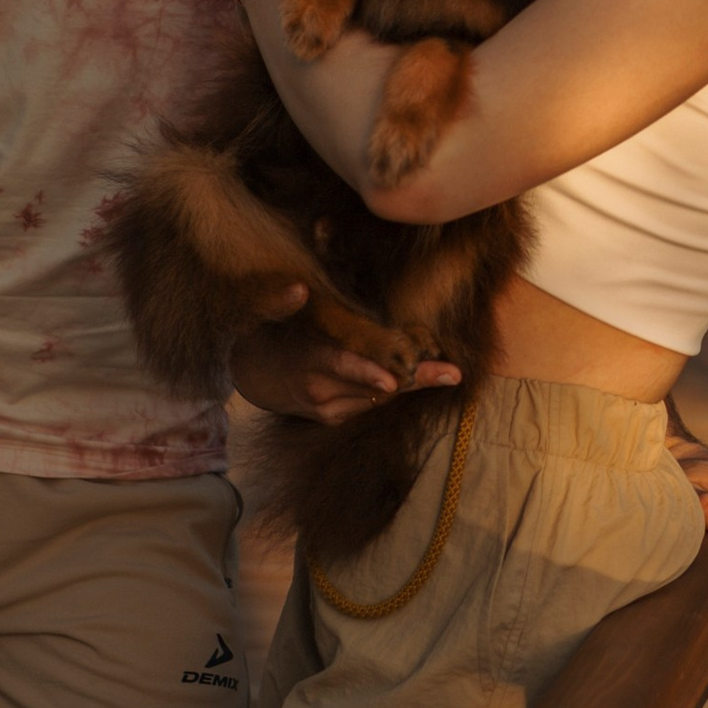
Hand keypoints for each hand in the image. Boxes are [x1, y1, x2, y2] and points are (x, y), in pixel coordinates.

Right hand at [228, 278, 462, 425]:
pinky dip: (389, 388)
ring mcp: (326, 408)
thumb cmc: (274, 332)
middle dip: (415, 378)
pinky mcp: (333, 418)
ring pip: (377, 396)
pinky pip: (370, 403)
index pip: (341, 364)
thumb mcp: (270, 313)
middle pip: (373, 383)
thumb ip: (282, 301)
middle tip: (452, 373)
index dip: (368, 372)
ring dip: (409, 382)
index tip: (394, 379)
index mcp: (306, 357)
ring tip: (444, 370)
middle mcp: (318, 388)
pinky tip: (405, 374)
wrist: (254, 375)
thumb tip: (298, 289)